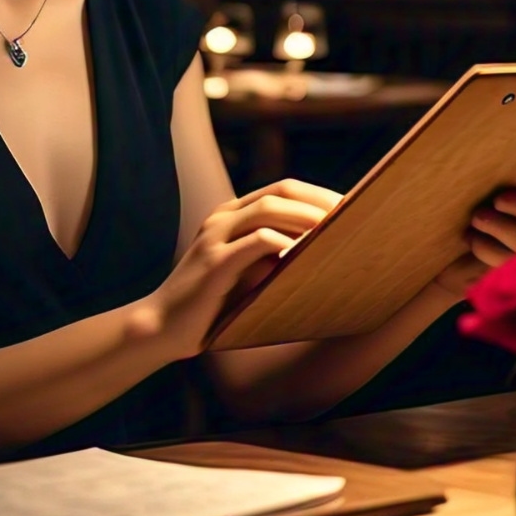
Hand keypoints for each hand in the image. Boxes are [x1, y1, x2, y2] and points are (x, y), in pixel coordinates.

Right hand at [139, 180, 341, 358]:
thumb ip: (273, 256)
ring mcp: (215, 237)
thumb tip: (324, 252)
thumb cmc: (212, 304)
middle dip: (319, 200)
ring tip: (335, 231)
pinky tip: (303, 254)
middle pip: (280, 191)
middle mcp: (223, 218)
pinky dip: (283, 243)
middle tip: (352, 216)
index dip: (318, 194)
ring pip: (268, 209)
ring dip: (307, 217)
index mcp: (231, 215)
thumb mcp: (246, 272)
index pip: (282, 189)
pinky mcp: (214, 263)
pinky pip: (255, 242)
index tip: (351, 208)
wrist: (162, 327)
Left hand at [431, 157, 515, 299]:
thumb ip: (496, 151)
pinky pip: (513, 263)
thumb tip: (478, 125)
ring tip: (477, 218)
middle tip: (499, 200)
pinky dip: (488, 249)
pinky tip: (471, 238)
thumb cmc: (469, 185)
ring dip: (503, 228)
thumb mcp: (482, 166)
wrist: (449, 231)